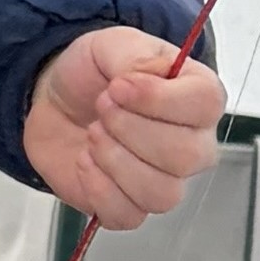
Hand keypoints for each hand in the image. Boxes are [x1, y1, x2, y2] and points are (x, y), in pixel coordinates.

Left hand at [22, 27, 222, 227]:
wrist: (54, 101)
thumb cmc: (93, 74)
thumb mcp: (110, 45)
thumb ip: (134, 56)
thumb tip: (144, 80)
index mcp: (196, 96)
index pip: (206, 104)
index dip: (160, 99)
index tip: (119, 87)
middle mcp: (192, 143)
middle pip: (187, 156)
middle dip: (131, 130)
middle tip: (101, 107)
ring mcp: (164, 179)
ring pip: (162, 194)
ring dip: (115, 161)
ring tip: (93, 134)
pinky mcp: (131, 205)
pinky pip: (128, 215)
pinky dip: (98, 189)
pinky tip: (86, 161)